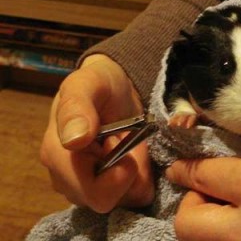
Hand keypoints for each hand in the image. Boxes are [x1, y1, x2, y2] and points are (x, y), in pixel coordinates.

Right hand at [40, 54, 153, 212]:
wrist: (114, 88)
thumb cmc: (99, 83)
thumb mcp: (89, 83)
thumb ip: (77, 107)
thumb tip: (73, 142)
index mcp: (58, 155)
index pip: (92, 193)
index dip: (119, 173)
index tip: (121, 141)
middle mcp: (67, 178)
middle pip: (106, 199)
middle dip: (125, 172)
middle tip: (123, 139)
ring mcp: (85, 185)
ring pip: (121, 199)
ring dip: (133, 173)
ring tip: (126, 143)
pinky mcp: (104, 187)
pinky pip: (132, 196)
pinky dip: (140, 177)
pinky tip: (133, 154)